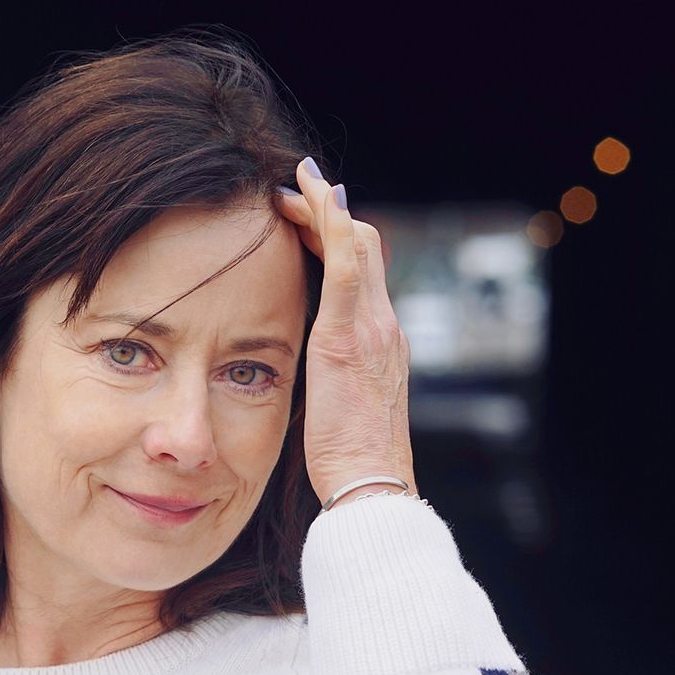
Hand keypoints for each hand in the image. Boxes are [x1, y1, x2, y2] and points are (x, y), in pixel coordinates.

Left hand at [274, 166, 415, 510]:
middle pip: (365, 246)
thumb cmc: (351, 462)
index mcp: (383, 343)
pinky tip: (310, 198)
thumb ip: (333, 381)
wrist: (370, 485)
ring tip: (288, 189)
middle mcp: (385, 326)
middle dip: (327, 214)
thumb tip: (316, 376)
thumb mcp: (342, 411)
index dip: (337, 239)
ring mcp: (373, 328)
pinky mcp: (349, 337)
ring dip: (321, 210)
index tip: (306, 221)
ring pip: (357, 243)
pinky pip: (347, 266)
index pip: (365, 273)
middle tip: (289, 195)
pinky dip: (330, 226)